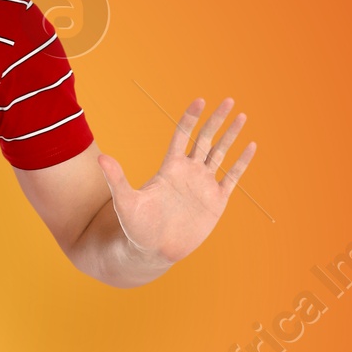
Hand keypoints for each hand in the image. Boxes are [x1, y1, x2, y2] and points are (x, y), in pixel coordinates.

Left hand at [98, 98, 256, 265]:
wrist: (153, 251)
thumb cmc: (136, 227)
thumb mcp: (125, 202)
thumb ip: (117, 179)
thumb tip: (100, 158)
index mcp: (170, 168)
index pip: (182, 136)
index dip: (191, 118)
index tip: (199, 101)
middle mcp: (188, 172)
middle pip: (205, 139)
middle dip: (216, 120)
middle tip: (228, 100)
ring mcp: (203, 185)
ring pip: (220, 154)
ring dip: (231, 135)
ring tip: (241, 116)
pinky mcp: (216, 201)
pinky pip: (232, 177)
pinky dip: (241, 162)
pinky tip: (251, 146)